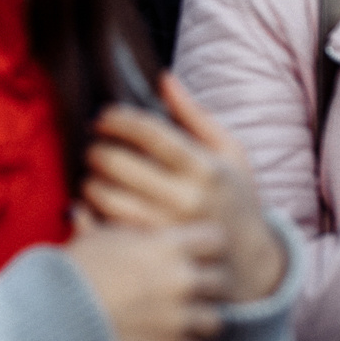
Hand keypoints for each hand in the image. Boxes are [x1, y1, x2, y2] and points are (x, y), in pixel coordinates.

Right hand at [64, 216, 227, 340]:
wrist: (56, 317)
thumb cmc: (71, 274)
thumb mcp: (90, 241)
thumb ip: (101, 226)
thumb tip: (80, 210)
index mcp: (167, 246)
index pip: (216, 239)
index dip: (206, 249)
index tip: (193, 257)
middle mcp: (182, 279)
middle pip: (222, 281)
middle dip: (206, 288)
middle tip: (183, 294)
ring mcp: (181, 318)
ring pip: (215, 321)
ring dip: (198, 324)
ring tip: (177, 326)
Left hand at [81, 73, 286, 303]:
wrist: (250, 262)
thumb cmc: (236, 197)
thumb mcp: (230, 152)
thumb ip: (195, 115)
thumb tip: (164, 78)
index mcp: (204, 168)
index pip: (147, 131)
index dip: (117, 118)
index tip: (104, 118)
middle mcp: (185, 199)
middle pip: (117, 162)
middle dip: (97, 148)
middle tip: (96, 147)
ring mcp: (166, 229)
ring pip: (104, 195)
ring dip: (90, 180)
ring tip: (95, 175)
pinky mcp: (150, 254)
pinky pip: (104, 226)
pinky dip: (90, 211)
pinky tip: (94, 203)